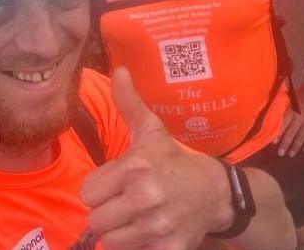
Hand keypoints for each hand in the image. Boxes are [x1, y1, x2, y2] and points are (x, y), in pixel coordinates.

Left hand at [81, 68, 231, 249]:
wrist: (216, 194)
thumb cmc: (173, 162)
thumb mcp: (151, 132)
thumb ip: (129, 104)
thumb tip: (119, 70)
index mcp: (135, 168)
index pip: (87, 192)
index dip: (98, 190)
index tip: (115, 185)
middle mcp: (145, 197)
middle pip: (95, 219)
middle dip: (106, 212)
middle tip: (124, 203)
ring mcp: (158, 226)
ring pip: (110, 240)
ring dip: (119, 232)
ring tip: (134, 217)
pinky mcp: (168, 249)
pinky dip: (136, 246)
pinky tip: (148, 232)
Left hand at [275, 83, 303, 155]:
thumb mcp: (291, 94)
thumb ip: (284, 102)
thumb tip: (274, 104)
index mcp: (292, 110)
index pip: (283, 124)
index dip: (278, 134)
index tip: (272, 143)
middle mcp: (300, 117)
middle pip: (291, 133)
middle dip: (285, 144)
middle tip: (280, 153)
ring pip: (302, 136)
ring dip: (296, 146)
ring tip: (290, 155)